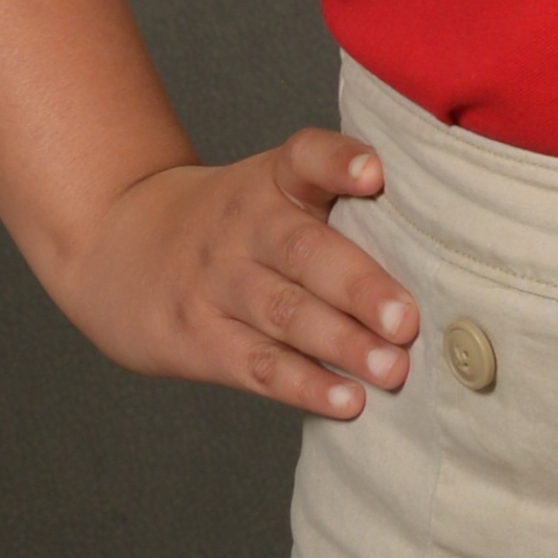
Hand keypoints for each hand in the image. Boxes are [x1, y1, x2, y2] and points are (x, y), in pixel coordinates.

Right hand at [48, 130, 418, 416]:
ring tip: (392, 369)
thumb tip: (442, 241)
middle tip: (407, 319)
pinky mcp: (199, 337)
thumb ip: (336, 200)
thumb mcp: (267, 188)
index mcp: (270, 182)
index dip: (338, 160)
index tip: (374, 172)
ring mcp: (217, 284)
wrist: (116, 248)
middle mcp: (243, 227)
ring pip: (285, 314)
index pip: (305, 157)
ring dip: (343, 344)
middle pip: (305, 252)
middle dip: (361, 287)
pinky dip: (304, 385)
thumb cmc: (229, 223)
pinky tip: (346, 401)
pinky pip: (257, 364)